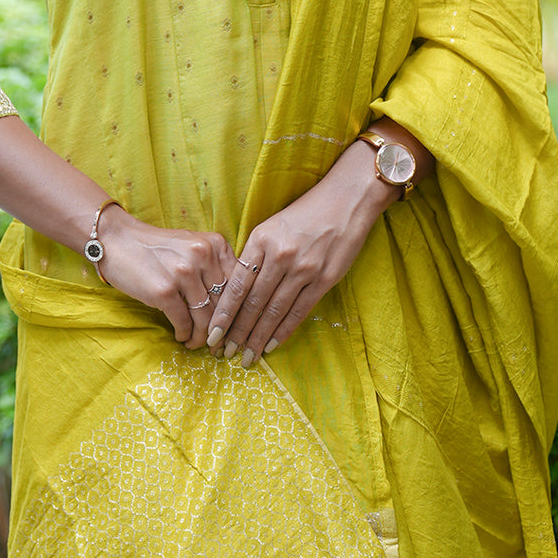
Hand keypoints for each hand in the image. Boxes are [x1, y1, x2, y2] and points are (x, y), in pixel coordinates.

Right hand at [97, 204, 238, 347]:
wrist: (117, 240)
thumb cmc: (156, 247)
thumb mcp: (192, 246)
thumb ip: (214, 266)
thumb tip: (233, 304)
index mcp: (215, 244)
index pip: (239, 284)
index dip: (240, 311)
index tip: (237, 328)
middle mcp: (202, 256)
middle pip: (224, 304)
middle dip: (222, 329)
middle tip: (219, 344)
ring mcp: (183, 273)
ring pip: (205, 317)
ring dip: (202, 337)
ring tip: (198, 344)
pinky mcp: (164, 291)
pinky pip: (184, 322)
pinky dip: (185, 334)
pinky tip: (182, 337)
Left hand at [204, 139, 396, 366]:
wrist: (345, 200)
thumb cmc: (303, 213)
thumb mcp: (270, 226)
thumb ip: (254, 255)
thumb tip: (236, 289)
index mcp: (261, 240)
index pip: (237, 285)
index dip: (223, 314)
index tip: (212, 334)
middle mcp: (280, 256)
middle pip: (253, 303)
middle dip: (236, 332)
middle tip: (223, 354)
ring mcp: (303, 269)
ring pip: (274, 312)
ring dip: (257, 338)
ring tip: (245, 357)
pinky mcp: (324, 279)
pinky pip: (299, 311)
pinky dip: (283, 331)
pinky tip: (270, 346)